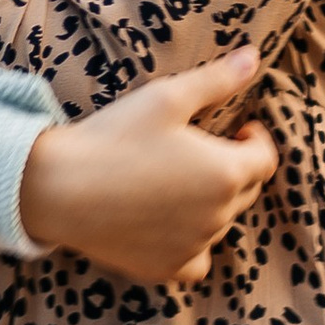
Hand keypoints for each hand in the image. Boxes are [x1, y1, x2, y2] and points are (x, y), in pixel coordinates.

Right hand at [16, 49, 277, 287]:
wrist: (59, 187)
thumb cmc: (113, 137)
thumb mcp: (166, 97)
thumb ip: (217, 79)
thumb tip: (254, 57)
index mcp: (226, 172)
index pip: (265, 159)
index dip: (255, 140)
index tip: (237, 130)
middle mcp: (218, 215)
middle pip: (244, 191)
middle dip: (231, 168)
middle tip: (198, 151)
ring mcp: (194, 246)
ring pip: (219, 223)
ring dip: (209, 203)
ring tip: (173, 181)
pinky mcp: (166, 267)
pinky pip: (196, 260)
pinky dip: (191, 244)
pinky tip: (169, 225)